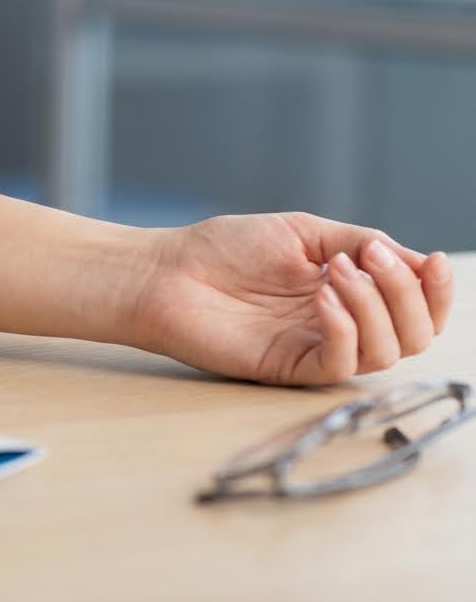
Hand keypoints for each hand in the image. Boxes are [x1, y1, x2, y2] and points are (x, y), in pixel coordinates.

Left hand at [127, 213, 453, 385]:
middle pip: (413, 336)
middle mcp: (338, 326)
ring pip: (384, 354)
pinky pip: (339, 365)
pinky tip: (323, 297)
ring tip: (337, 272)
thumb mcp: (303, 232)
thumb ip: (359, 242)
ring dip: (375, 307)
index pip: (415, 308)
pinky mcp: (287, 368)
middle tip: (370, 259)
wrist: (166, 270)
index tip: (430, 260)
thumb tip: (416, 259)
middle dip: (408, 295)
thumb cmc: (223, 249)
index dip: (436, 291)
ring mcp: (313, 348)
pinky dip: (345, 329)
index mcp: (348, 294)